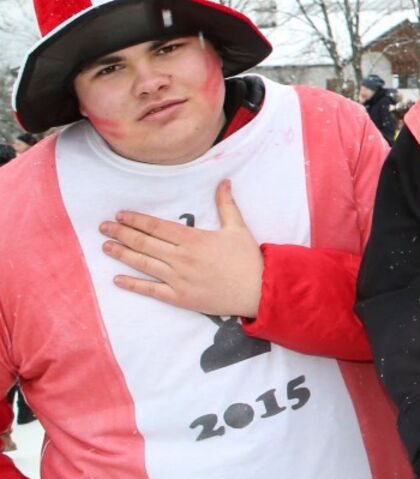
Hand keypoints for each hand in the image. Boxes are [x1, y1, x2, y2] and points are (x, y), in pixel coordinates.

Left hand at [101, 180, 263, 317]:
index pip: (157, 226)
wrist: (258, 290)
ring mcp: (178, 278)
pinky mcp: (179, 297)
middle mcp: (181, 258)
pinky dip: (133, 284)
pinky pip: (151, 290)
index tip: (120, 215)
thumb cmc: (248, 258)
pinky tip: (117, 279)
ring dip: (122, 254)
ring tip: (106, 246)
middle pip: (144, 242)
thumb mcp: (238, 228)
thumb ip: (226, 204)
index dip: (136, 220)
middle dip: (122, 233)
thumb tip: (224, 182)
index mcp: (193, 239)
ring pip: (143, 264)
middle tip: (103, 227)